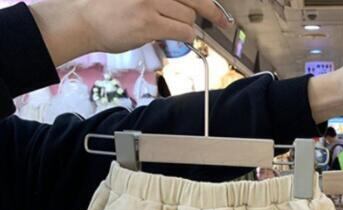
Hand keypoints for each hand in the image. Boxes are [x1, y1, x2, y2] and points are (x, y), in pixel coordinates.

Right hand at [31, 0, 232, 66]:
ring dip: (186, 28)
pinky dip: (185, 37)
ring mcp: (150, 2)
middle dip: (211, 11)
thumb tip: (188, 7)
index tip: (218, 10)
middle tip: (223, 22)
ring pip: (188, 17)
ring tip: (170, 29)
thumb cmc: (111, 7)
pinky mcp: (149, 22)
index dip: (204, 1)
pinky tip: (178, 38)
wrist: (85, 19)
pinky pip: (183, 32)